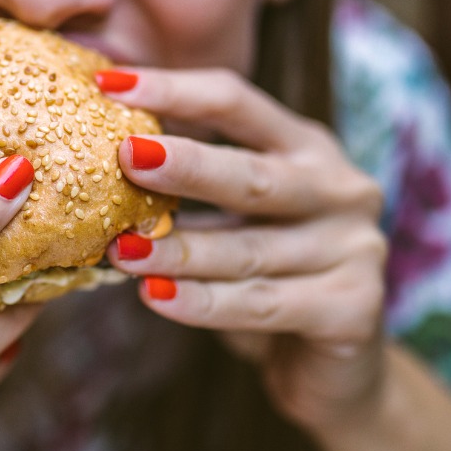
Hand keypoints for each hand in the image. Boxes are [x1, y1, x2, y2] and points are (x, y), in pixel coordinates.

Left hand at [100, 68, 388, 430]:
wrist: (332, 367)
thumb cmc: (266, 276)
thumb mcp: (234, 218)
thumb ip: (190, 183)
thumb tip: (94, 146)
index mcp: (306, 147)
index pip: (237, 103)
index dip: (175, 90)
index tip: (108, 83)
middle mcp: (340, 188)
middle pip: (252, 173)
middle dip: (186, 165)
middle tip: (125, 155)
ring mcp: (355, 248)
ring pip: (248, 250)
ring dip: (178, 250)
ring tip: (119, 251)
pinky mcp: (354, 308)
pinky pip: (262, 304)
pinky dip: (204, 303)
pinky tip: (156, 297)